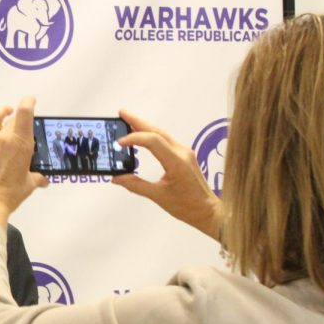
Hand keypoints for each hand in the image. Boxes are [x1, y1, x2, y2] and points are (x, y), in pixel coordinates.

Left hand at [0, 98, 47, 226]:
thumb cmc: (10, 195)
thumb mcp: (29, 184)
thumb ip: (38, 178)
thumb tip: (45, 180)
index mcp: (21, 144)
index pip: (25, 112)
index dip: (28, 102)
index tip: (30, 100)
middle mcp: (4, 138)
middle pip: (12, 118)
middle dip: (17, 118)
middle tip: (19, 123)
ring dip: (0, 111)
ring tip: (3, 111)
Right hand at [110, 109, 221, 239]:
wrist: (208, 211)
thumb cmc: (187, 206)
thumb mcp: (158, 196)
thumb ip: (135, 185)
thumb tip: (116, 178)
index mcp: (176, 162)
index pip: (153, 141)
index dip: (134, 138)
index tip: (118, 143)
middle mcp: (182, 152)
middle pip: (157, 131)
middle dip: (138, 121)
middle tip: (121, 113)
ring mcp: (184, 152)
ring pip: (161, 134)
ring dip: (144, 126)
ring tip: (127, 120)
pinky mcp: (184, 156)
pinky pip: (165, 141)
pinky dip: (151, 136)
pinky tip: (142, 136)